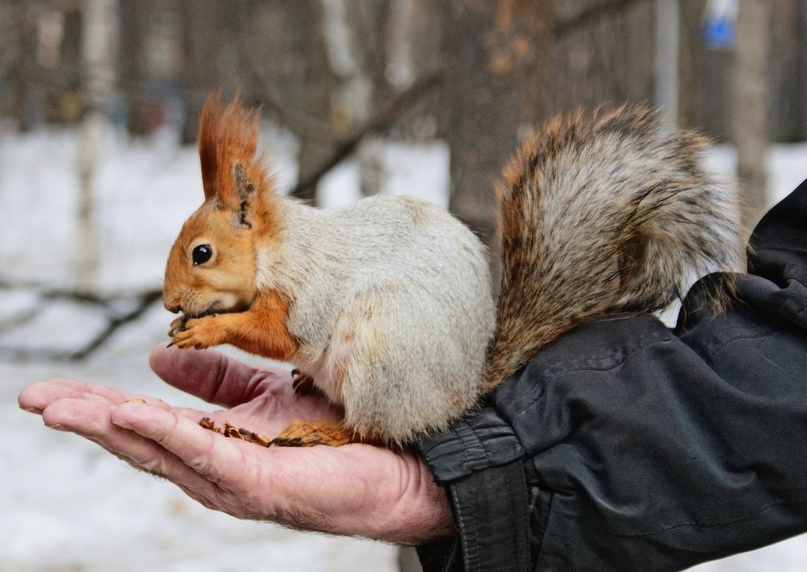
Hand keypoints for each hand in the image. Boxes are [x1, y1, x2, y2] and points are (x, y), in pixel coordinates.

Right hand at [17, 344, 454, 543]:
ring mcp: (235, 478)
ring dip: (110, 429)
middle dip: (86, 421)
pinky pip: (206, 456)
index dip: (99, 406)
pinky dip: (166, 437)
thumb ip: (214, 378)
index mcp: (216, 441)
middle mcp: (217, 466)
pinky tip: (131, 418)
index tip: (53, 390)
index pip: (147, 421)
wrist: (398, 459)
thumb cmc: (335, 427)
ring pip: (160, 453)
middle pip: (139, 442)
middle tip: (34, 400)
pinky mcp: (261, 481)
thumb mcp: (262, 390)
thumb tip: (155, 360)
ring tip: (64, 410)